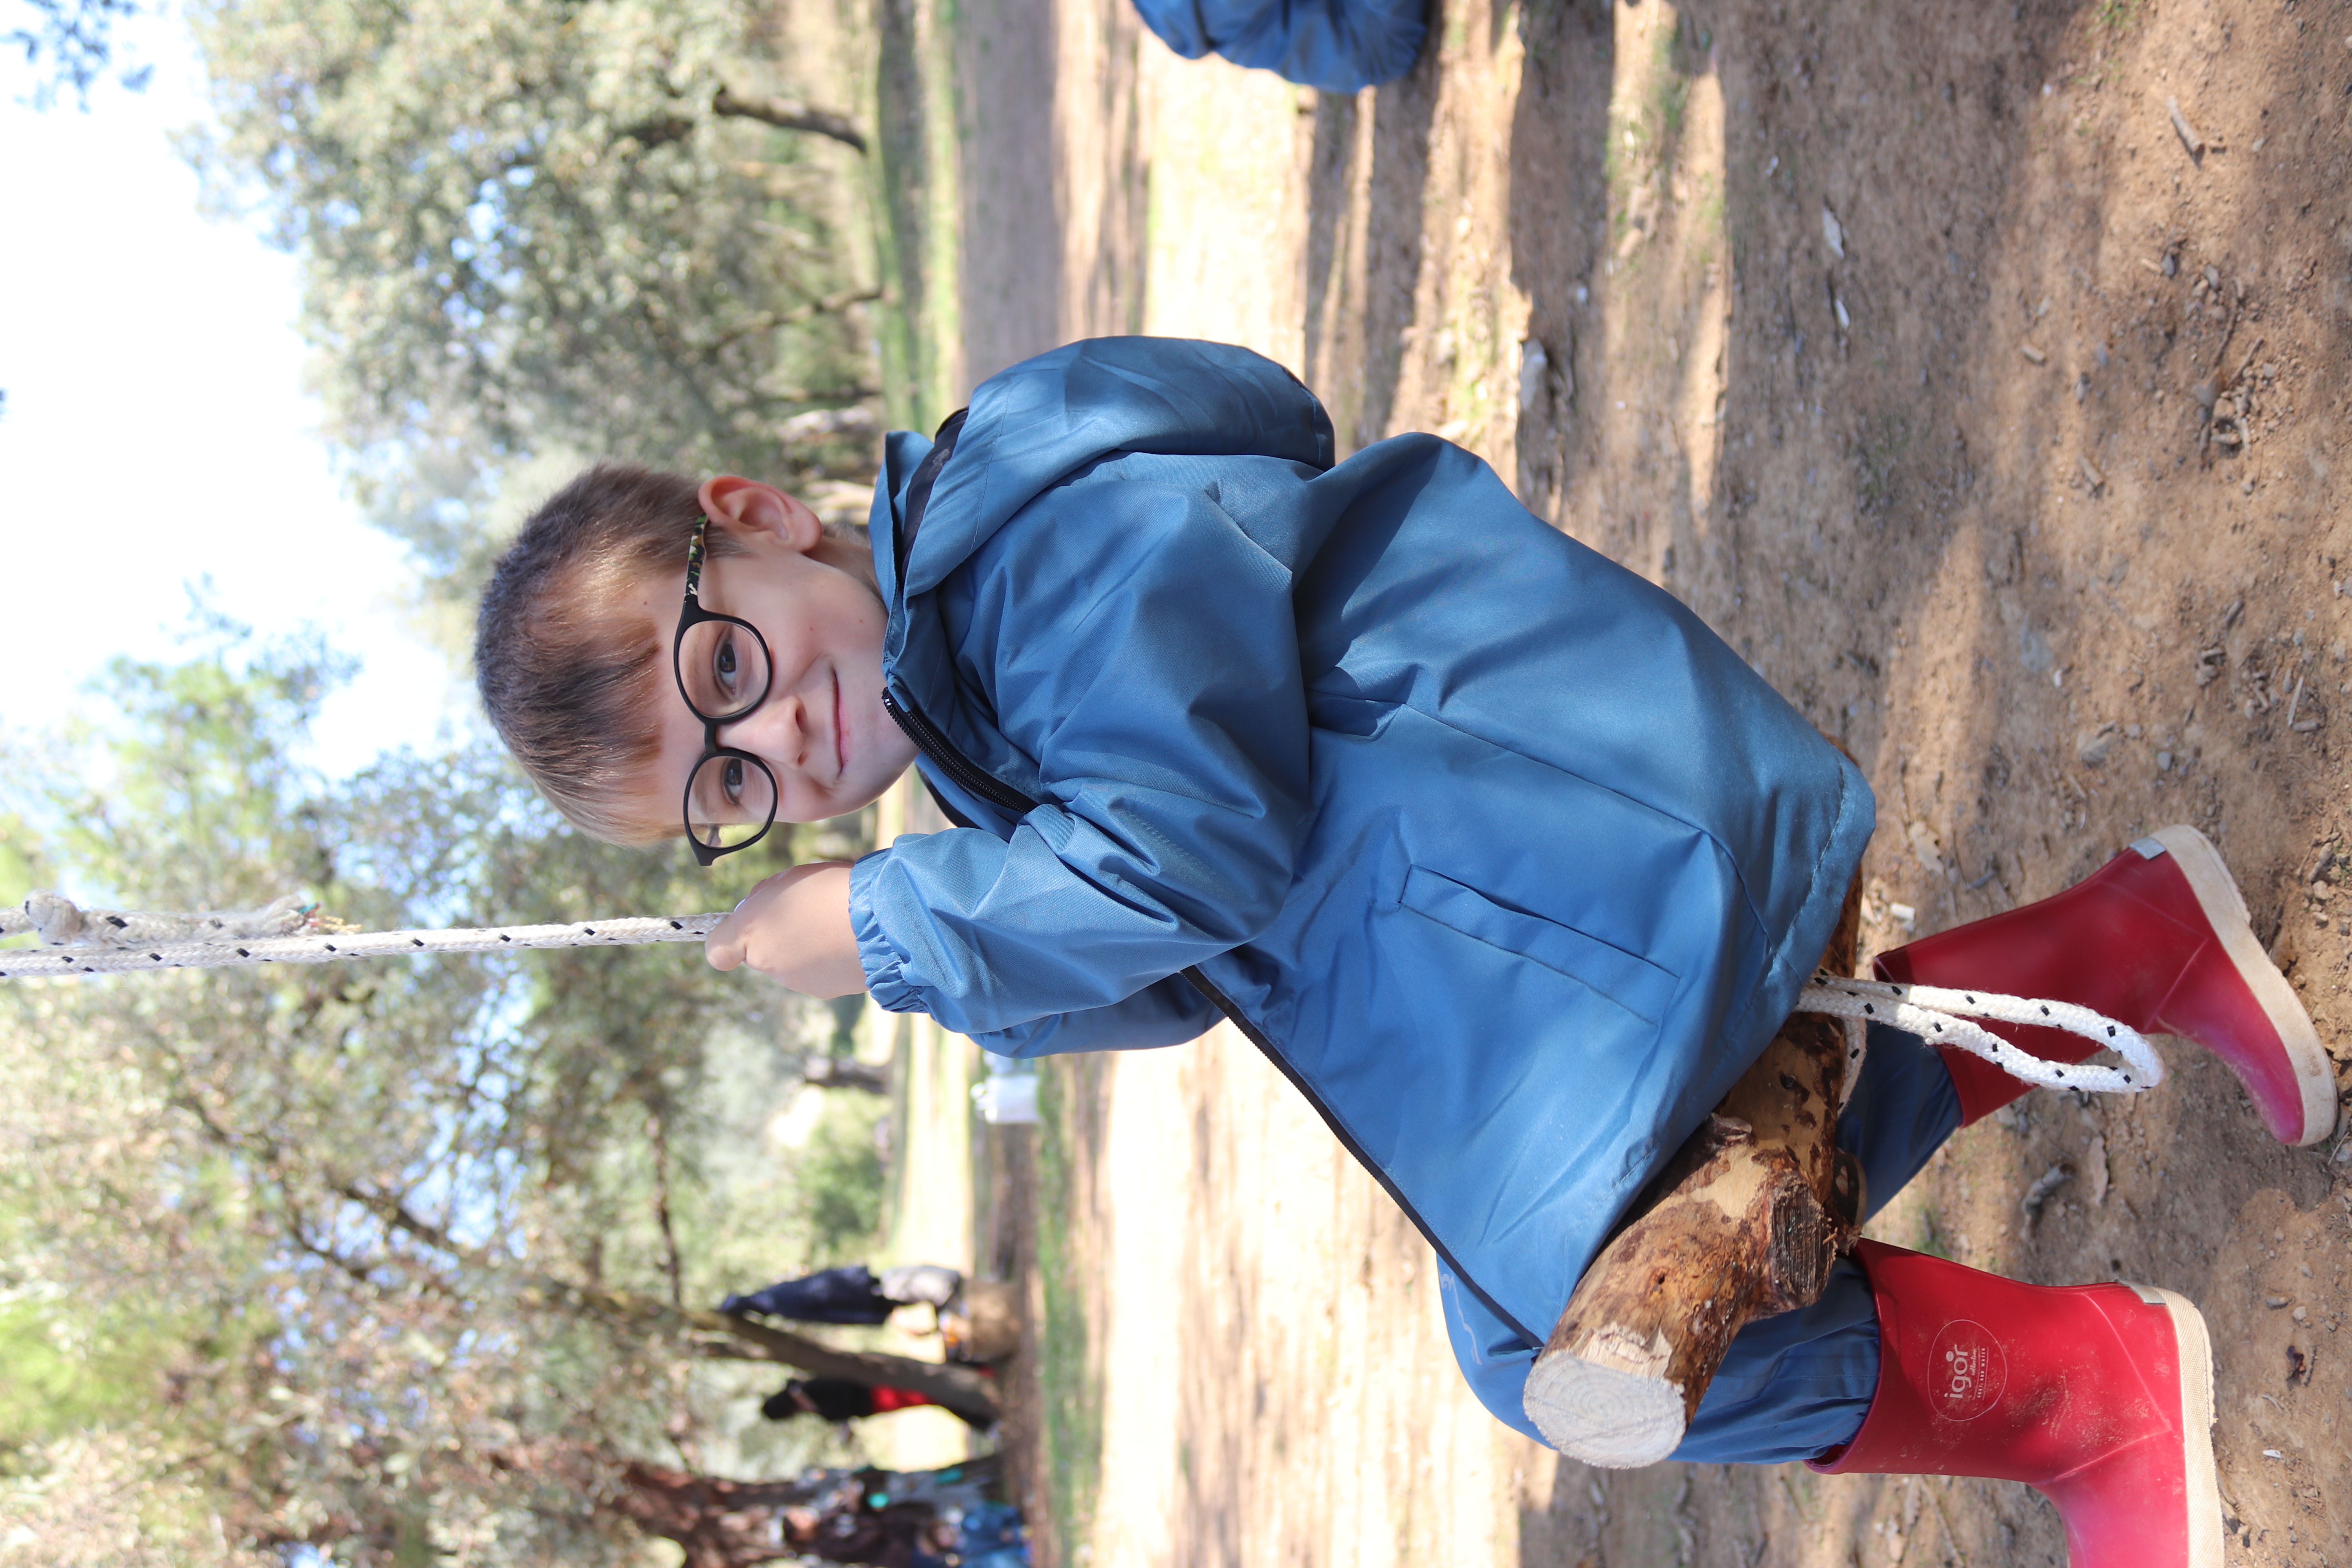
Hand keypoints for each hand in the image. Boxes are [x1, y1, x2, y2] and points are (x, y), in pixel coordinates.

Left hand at [705, 862, 867, 995]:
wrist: (878, 921)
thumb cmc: (830, 891)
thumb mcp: (787, 880)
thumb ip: (763, 900)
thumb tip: (762, 914)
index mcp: (751, 932)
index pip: (718, 952)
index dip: (729, 942)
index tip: (746, 931)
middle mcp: (768, 964)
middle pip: (762, 953)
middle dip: (778, 936)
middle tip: (807, 912)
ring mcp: (796, 981)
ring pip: (791, 963)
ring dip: (805, 947)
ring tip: (834, 924)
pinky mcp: (824, 991)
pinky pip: (818, 972)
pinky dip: (828, 959)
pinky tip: (846, 940)